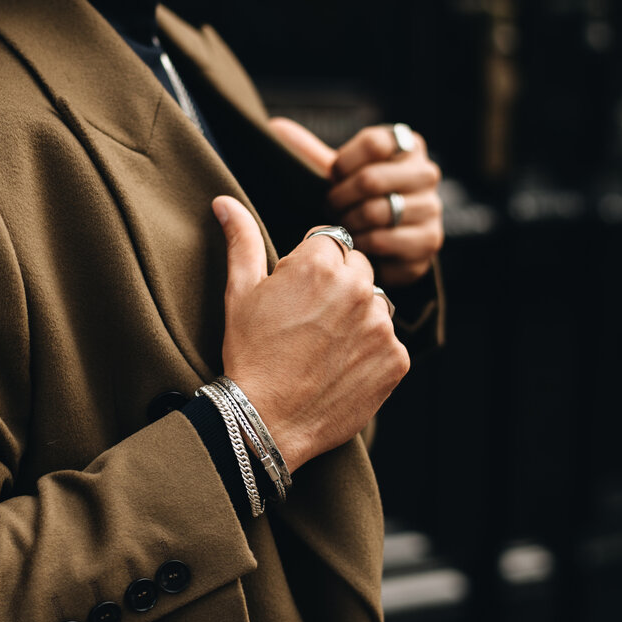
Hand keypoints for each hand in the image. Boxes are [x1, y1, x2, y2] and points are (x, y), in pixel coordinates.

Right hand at [212, 196, 409, 472]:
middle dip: (338, 285)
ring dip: (358, 316)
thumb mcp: (239, 292)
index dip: (309, 267)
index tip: (294, 296)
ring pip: (376, 303)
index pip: (330, 242)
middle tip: (308, 322)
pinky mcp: (397, 358)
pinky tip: (340, 368)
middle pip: (357, 268)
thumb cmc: (249, 353)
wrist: (266, 421)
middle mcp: (359, 286)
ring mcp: (382, 324)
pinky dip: (371, 351)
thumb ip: (242, 239)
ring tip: (324, 346)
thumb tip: (224, 200)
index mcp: (320, 262)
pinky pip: (389, 341)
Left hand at [268, 118, 443, 286]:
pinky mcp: (429, 242)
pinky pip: (384, 242)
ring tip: (342, 227)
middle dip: (339, 198)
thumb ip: (309, 152)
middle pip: (371, 179)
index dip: (343, 164)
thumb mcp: (335, 175)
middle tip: (329, 209)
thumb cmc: (355, 200)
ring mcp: (431, 208)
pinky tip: (356, 246)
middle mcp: (426, 173)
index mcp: (407, 145)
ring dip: (348, 223)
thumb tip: (273, 127)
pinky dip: (361, 246)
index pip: (374, 143)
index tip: (332, 178)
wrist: (383, 245)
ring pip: (377, 212)